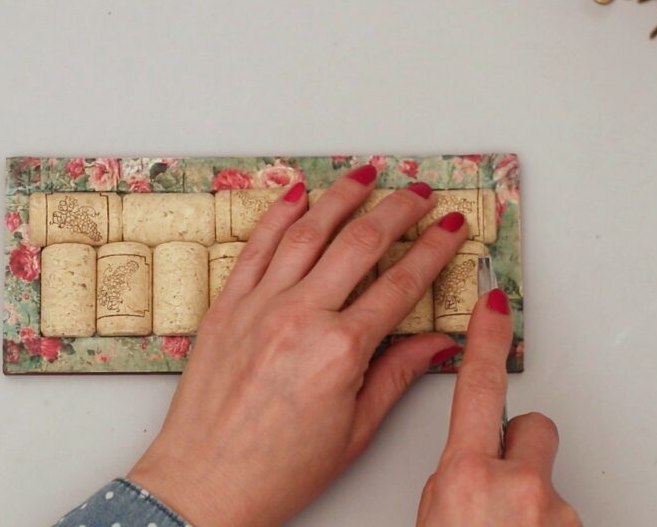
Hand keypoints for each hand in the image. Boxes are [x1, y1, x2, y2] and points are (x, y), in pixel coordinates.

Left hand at [128, 166, 469, 525]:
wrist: (204, 482)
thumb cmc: (275, 469)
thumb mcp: (354, 430)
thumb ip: (396, 376)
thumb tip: (436, 346)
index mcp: (340, 350)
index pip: (402, 284)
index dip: (434, 251)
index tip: (452, 231)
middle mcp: (300, 316)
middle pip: (361, 243)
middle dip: (399, 210)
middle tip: (421, 193)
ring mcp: (258, 306)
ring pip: (308, 231)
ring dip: (342, 196)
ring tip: (367, 175)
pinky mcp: (226, 306)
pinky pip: (256, 247)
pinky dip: (278, 215)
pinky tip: (297, 195)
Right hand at [416, 291, 580, 525]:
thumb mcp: (430, 518)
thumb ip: (453, 481)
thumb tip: (471, 471)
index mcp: (467, 476)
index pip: (479, 388)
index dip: (487, 340)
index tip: (495, 305)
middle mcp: (518, 487)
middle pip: (532, 429)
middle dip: (519, 448)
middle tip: (500, 487)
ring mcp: (556, 512)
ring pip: (547, 480)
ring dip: (530, 502)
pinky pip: (561, 514)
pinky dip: (543, 526)